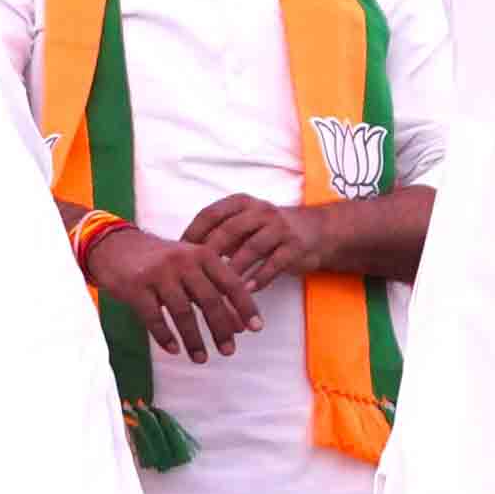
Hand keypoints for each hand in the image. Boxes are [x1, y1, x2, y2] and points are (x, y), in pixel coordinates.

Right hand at [87, 223, 260, 364]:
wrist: (113, 246)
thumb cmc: (158, 260)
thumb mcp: (189, 267)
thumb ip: (212, 290)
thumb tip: (238, 324)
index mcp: (201, 254)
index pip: (230, 282)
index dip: (245, 307)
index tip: (256, 329)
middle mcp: (182, 261)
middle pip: (208, 300)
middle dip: (221, 329)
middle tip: (228, 351)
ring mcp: (158, 273)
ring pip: (182, 312)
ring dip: (194, 339)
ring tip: (201, 358)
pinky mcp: (135, 286)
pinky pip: (154, 318)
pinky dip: (165, 336)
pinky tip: (173, 349)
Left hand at [181, 195, 324, 293]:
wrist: (316, 231)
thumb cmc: (268, 231)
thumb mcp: (244, 225)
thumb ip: (219, 235)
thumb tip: (185, 255)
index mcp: (241, 203)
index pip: (210, 214)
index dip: (192, 233)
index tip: (178, 254)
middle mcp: (260, 211)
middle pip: (229, 230)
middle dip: (209, 253)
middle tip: (194, 274)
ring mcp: (279, 227)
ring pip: (252, 248)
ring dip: (234, 269)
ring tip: (218, 288)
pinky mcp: (295, 246)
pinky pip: (275, 263)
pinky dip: (259, 277)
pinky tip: (246, 291)